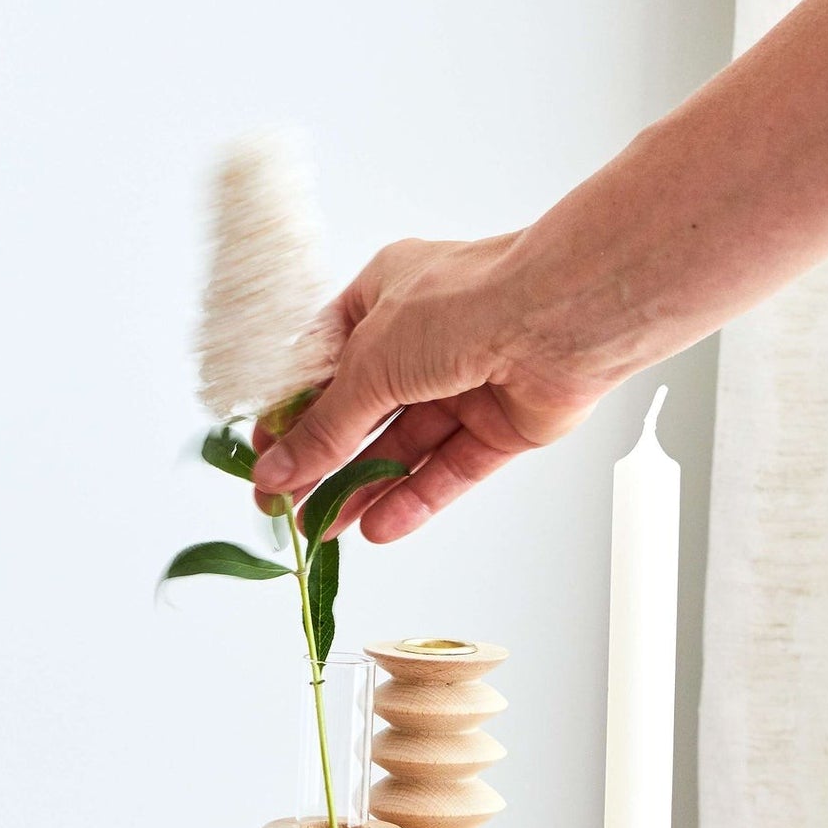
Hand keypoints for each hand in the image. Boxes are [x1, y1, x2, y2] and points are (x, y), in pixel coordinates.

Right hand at [251, 233, 624, 542]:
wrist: (562, 314)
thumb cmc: (466, 304)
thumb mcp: (371, 362)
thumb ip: (325, 426)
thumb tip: (277, 470)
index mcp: (385, 297)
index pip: (326, 364)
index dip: (294, 413)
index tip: (264, 458)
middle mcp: (425, 339)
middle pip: (362, 413)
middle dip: (323, 462)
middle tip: (285, 507)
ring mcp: (466, 382)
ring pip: (404, 449)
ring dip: (362, 489)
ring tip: (321, 530)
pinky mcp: (501, 425)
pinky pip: (449, 470)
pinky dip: (414, 499)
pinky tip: (377, 527)